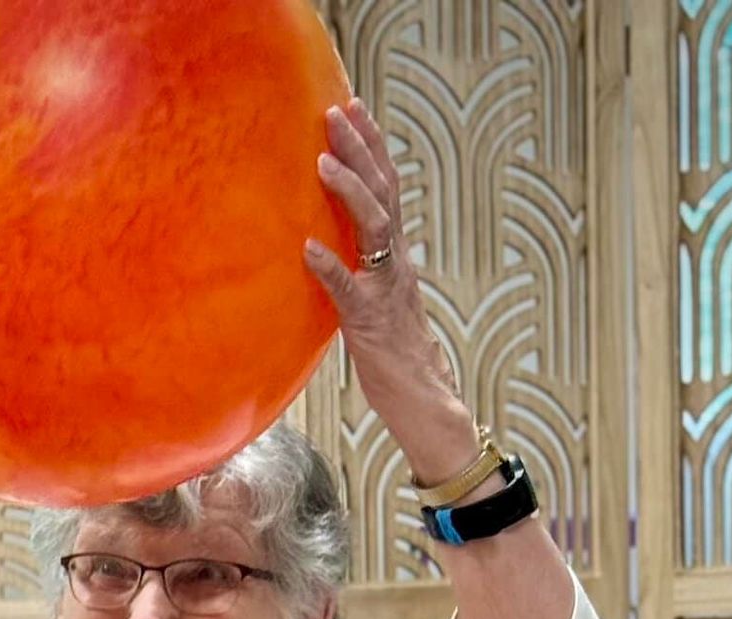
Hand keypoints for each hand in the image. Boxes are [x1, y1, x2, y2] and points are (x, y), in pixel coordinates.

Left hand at [304, 101, 481, 488]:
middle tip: (338, 110)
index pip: (387, 188)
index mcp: (395, 256)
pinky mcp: (370, 324)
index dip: (372, 147)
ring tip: (323, 161)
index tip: (355, 107)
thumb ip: (356, 269)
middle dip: (361, 148)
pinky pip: (348, 291)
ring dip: (349, 192)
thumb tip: (326, 246)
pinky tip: (308, 248)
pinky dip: (328, 268)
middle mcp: (395, 263)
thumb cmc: (394, 354)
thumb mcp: (373, 299)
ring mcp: (385, 290)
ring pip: (375, 228)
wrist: (424, 398)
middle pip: (383, 192)